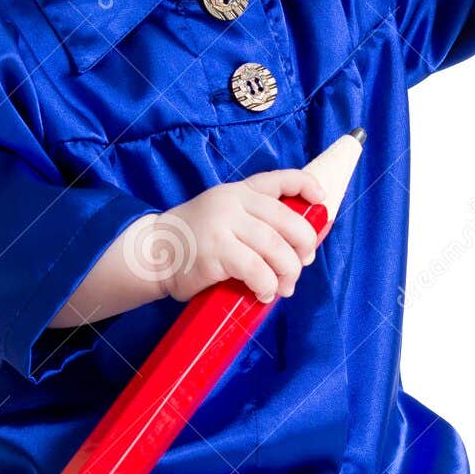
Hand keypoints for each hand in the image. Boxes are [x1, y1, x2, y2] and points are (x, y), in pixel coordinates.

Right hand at [154, 168, 326, 304]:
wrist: (153, 253)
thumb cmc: (193, 241)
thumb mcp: (222, 216)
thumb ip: (252, 221)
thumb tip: (296, 247)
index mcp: (238, 191)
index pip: (278, 180)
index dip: (305, 185)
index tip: (322, 198)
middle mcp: (233, 202)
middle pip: (287, 220)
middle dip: (303, 245)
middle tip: (302, 263)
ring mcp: (224, 224)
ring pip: (275, 247)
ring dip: (288, 271)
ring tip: (284, 287)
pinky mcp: (216, 251)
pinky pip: (255, 269)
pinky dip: (266, 284)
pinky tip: (264, 293)